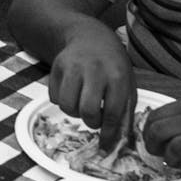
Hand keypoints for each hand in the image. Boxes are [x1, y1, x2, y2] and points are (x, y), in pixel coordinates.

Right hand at [46, 19, 134, 150]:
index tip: (105, 143)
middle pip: (87, 110)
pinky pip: (54, 97)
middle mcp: (94, 70)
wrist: (91, 38)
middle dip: (90, 122)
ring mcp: (73, 66)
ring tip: (82, 105)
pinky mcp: (57, 65)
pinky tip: (72, 93)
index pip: (112, 112)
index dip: (108, 132)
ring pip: (66, 105)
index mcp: (117, 76)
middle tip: (94, 119)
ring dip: (74, 112)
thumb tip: (117, 143)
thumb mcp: (126, 85)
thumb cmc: (113, 67)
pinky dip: (62, 101)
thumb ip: (123, 112)